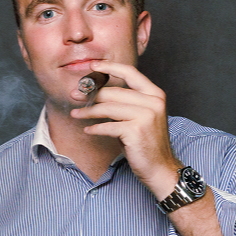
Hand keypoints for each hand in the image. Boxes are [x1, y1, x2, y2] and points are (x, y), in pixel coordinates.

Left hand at [70, 61, 180, 198]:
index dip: (110, 67)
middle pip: (114, 92)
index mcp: (155, 94)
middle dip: (91, 93)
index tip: (92, 66)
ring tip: (75, 114)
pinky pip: (108, 126)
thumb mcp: (141, 117)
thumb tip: (97, 92)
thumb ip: (125, 103)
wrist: (160, 168)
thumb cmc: (146, 143)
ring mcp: (146, 116)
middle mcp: (153, 102)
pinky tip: (88, 130)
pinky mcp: (136, 131)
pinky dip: (95, 128)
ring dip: (88, 111)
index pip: (130, 73)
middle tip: (75, 95)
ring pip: (108, 108)